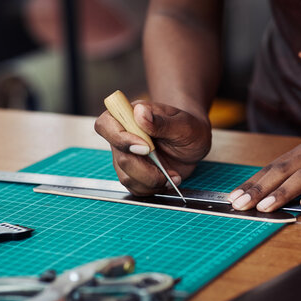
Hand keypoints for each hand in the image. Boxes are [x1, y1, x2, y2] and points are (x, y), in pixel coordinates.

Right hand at [94, 101, 210, 195]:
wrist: (194, 143)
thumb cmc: (188, 128)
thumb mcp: (182, 124)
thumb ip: (161, 121)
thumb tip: (140, 112)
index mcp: (130, 116)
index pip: (106, 124)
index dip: (120, 139)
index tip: (146, 148)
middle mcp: (124, 137)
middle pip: (120, 158)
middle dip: (146, 169)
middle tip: (167, 170)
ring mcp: (127, 157)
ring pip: (126, 177)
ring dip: (152, 181)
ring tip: (173, 176)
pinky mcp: (134, 174)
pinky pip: (136, 188)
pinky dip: (154, 189)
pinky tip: (168, 180)